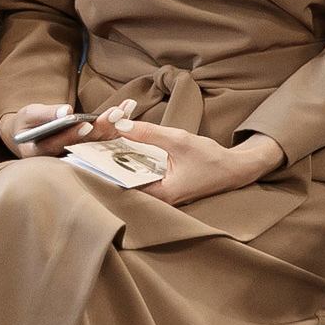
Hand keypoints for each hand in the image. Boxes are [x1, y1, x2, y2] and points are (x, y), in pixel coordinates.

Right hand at [0, 99, 135, 158]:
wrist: (30, 135)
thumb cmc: (27, 123)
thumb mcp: (29, 115)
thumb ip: (46, 114)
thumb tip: (67, 111)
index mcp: (39, 154)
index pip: (56, 146)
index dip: (72, 136)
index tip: (86, 125)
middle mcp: (60, 160)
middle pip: (83, 146)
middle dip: (100, 129)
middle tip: (115, 114)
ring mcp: (76, 158)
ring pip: (97, 143)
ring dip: (113, 125)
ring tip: (124, 109)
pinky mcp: (88, 152)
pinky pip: (103, 139)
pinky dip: (115, 123)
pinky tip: (127, 109)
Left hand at [109, 119, 286, 207]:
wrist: (236, 169)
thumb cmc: (212, 159)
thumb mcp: (179, 140)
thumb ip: (149, 133)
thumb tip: (121, 125)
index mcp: (161, 194)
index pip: (123, 184)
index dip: (104, 170)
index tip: (87, 157)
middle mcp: (159, 199)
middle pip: (125, 182)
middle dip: (110, 164)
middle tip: (92, 148)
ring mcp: (162, 194)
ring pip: (133, 177)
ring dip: (121, 162)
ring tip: (103, 147)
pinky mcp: (165, 186)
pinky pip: (143, 174)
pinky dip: (134, 162)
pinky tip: (124, 148)